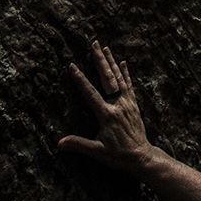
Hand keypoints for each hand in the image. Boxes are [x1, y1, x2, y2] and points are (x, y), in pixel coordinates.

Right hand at [57, 40, 153, 170]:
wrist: (141, 156)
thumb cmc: (118, 155)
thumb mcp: (97, 151)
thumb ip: (78, 144)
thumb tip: (59, 143)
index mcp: (107, 114)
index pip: (90, 93)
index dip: (80, 79)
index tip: (72, 65)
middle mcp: (118, 105)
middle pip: (107, 78)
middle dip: (99, 60)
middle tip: (94, 44)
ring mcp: (127, 104)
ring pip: (118, 78)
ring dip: (111, 62)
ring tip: (105, 48)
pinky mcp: (134, 105)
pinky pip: (129, 85)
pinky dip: (126, 74)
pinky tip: (123, 63)